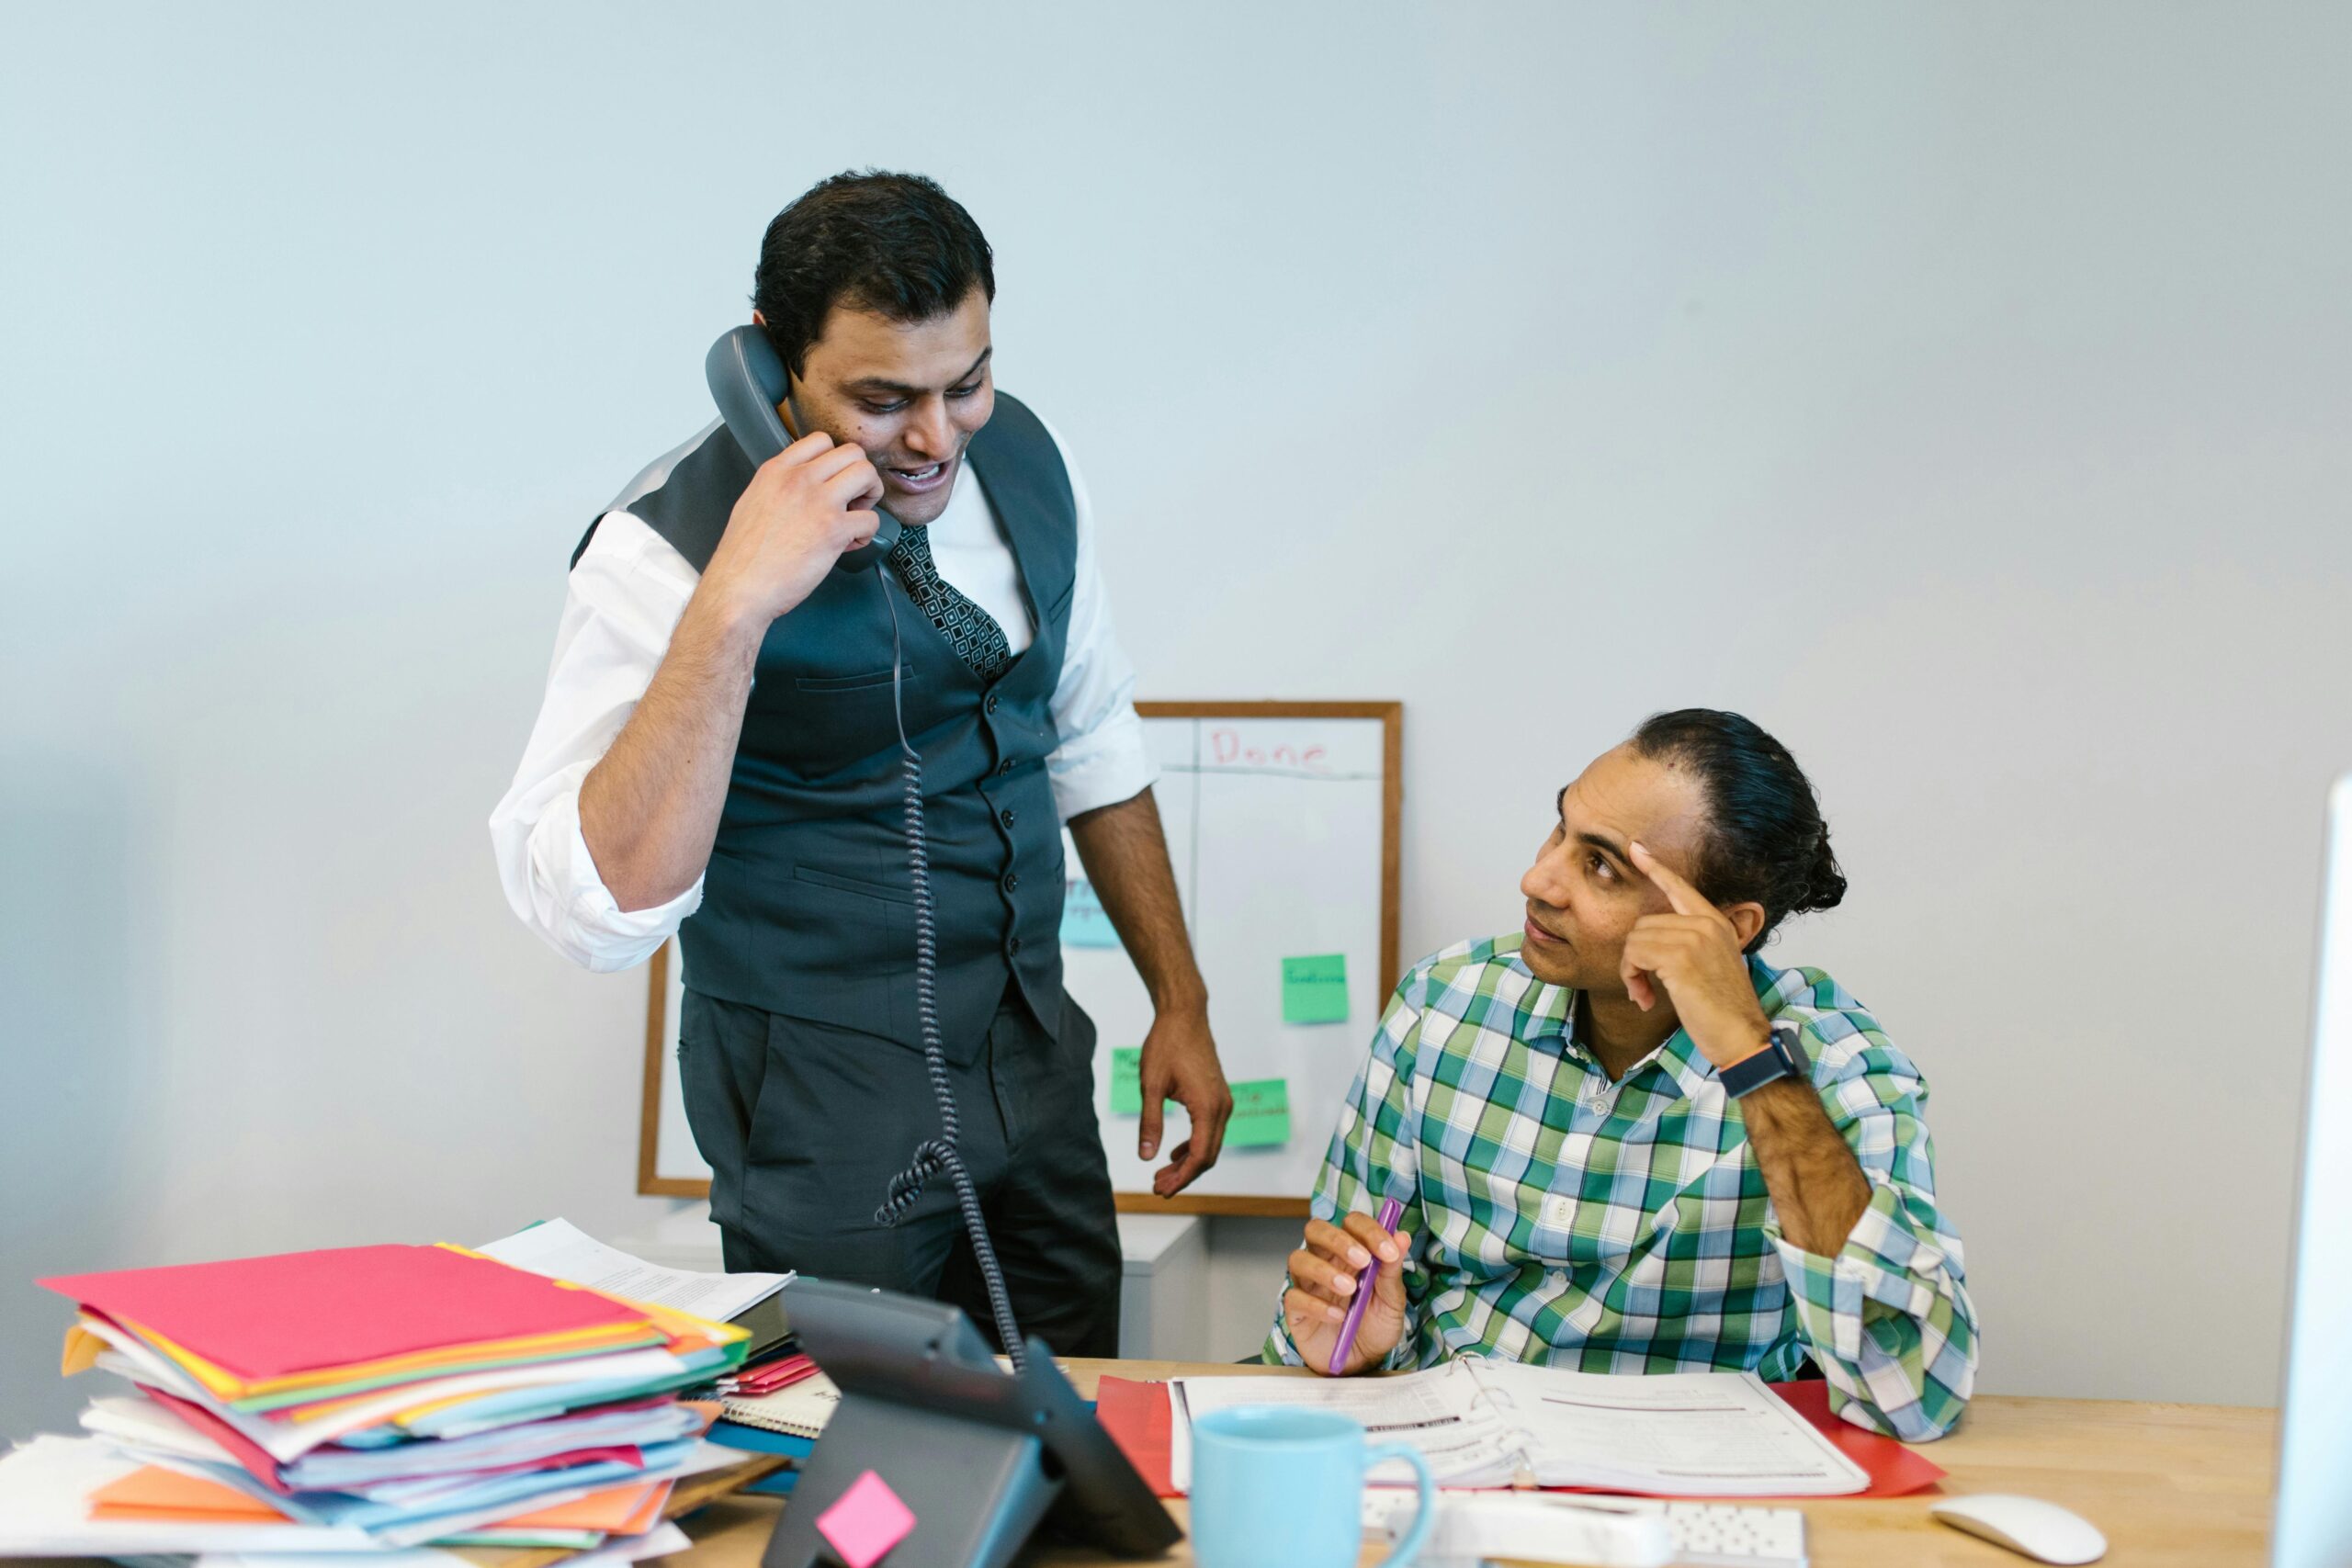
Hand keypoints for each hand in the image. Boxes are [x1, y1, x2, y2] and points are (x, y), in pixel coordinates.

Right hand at [696, 429, 883, 627]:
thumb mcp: (752, 502)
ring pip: (867, 474)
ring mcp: (818, 502)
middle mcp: (798, 479)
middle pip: (852, 453)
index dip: (834, 461)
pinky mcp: (834, 529)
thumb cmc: (743, 556)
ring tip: (855, 516)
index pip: (820, 440)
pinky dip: (868, 533)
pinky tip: (850, 544)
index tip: (831, 483)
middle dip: (859, 475)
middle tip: (852, 500)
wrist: (738, 587)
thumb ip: (778, 486)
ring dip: (870, 495)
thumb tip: (801, 488)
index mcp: (776, 470)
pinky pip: (872, 519)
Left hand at [1138, 1006, 1229, 1195]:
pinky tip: (1173, 1153)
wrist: (1184, 1016)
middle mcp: (1222, 1107)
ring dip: (1188, 1162)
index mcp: (1207, 1107)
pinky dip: (1193, 1146)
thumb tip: (1145, 1156)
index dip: (1181, 1178)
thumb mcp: (1151, 1085)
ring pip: (1210, 1144)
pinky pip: (1210, 1131)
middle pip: (1207, 1155)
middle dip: (1183, 1175)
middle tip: (1157, 1187)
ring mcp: (1223, 1101)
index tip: (1161, 1190)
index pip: (1199, 1155)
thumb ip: (1150, 1122)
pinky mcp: (1218, 1096)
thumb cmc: (1166, 1045)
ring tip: (1161, 1174)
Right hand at [1282, 1212, 1409, 1376]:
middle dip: (1339, 1240)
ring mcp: (1308, 1284)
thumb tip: (1401, 1236)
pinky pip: (1295, 1297)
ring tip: (1349, 1290)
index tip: (1389, 1251)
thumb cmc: (1375, 1327)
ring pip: (1299, 1259)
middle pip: (1316, 1230)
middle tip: (1362, 1261)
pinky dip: (1316, 1305)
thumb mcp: (1392, 1301)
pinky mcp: (1296, 1310)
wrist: (1363, 1364)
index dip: (1370, 1231)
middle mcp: (1326, 1262)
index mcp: (1351, 1252)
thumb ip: (1392, 1270)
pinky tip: (1338, 1317)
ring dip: (1325, 1271)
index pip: (1352, 1224)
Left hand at [1622, 841, 1773, 1069]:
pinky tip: (1645, 999)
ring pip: (1635, 940)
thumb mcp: (1710, 967)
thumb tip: (1650, 941)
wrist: (1742, 1038)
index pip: (1680, 887)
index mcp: (1715, 923)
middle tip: (1642, 989)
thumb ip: (1688, 946)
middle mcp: (1706, 924)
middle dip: (1635, 959)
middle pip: (1643, 924)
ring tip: (1645, 996)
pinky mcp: (1681, 957)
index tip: (1635, 848)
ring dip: (1632, 972)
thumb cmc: (1723, 1011)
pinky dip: (1631, 978)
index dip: (1656, 868)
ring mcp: (1694, 938)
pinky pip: (1634, 955)